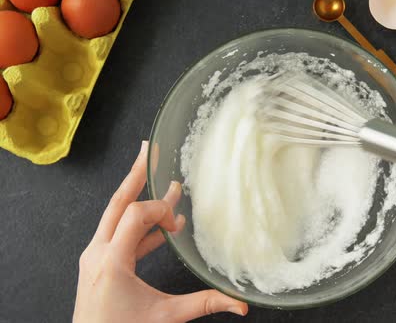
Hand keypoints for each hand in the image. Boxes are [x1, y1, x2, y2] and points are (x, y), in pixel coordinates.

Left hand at [73, 141, 247, 322]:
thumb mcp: (165, 317)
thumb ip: (203, 304)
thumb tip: (239, 304)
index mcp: (112, 261)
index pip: (136, 215)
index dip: (161, 210)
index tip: (179, 223)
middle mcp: (98, 252)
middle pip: (117, 202)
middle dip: (135, 175)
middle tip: (148, 151)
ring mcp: (95, 257)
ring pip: (115, 215)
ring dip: (138, 197)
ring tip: (157, 180)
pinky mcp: (98, 263)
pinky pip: (118, 233)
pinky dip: (138, 225)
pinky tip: (159, 226)